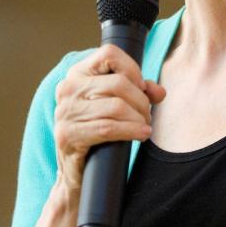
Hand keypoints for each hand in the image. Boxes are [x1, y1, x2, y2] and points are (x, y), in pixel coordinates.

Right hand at [53, 45, 165, 193]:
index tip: (141, 87)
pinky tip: (141, 134)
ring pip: (116, 106)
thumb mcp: (117, 106)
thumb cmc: (98, 132)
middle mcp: (68, 88)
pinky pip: (109, 127)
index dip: (132, 68)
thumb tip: (159, 92)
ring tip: (144, 126)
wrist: (76, 172)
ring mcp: (65, 112)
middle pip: (118, 83)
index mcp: (78, 74)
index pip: (109, 54)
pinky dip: (131, 130)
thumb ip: (138, 92)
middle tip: (147, 115)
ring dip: (138, 118)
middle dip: (141, 101)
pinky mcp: (68, 134)